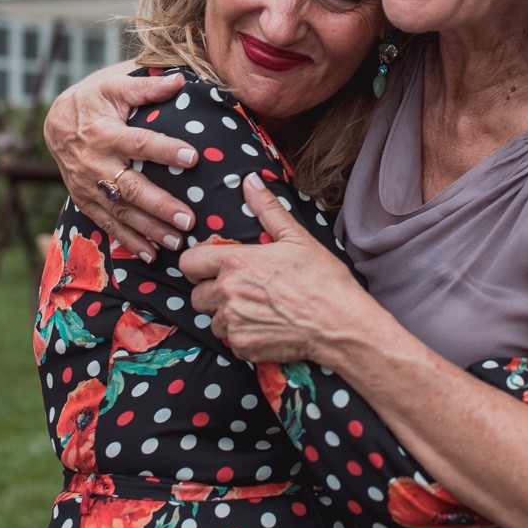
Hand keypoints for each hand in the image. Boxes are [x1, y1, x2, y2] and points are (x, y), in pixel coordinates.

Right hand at [44, 65, 198, 260]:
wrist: (56, 124)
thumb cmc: (95, 102)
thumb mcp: (115, 87)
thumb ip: (146, 89)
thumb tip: (180, 80)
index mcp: (105, 132)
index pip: (138, 143)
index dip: (165, 151)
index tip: (192, 158)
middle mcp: (95, 163)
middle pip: (130, 187)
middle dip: (160, 205)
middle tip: (188, 218)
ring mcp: (89, 186)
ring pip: (121, 212)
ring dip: (149, 229)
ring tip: (177, 241)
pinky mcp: (86, 201)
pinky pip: (108, 225)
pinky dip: (129, 242)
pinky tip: (152, 255)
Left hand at [183, 176, 377, 363]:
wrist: (339, 323)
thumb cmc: (322, 279)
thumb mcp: (296, 238)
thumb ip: (267, 209)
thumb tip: (250, 181)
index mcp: (236, 262)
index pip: (188, 262)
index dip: (198, 264)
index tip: (214, 267)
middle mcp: (228, 292)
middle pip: (196, 295)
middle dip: (213, 293)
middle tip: (241, 291)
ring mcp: (233, 322)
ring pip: (211, 320)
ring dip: (226, 316)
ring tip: (255, 310)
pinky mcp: (241, 347)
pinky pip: (228, 341)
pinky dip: (241, 336)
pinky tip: (264, 327)